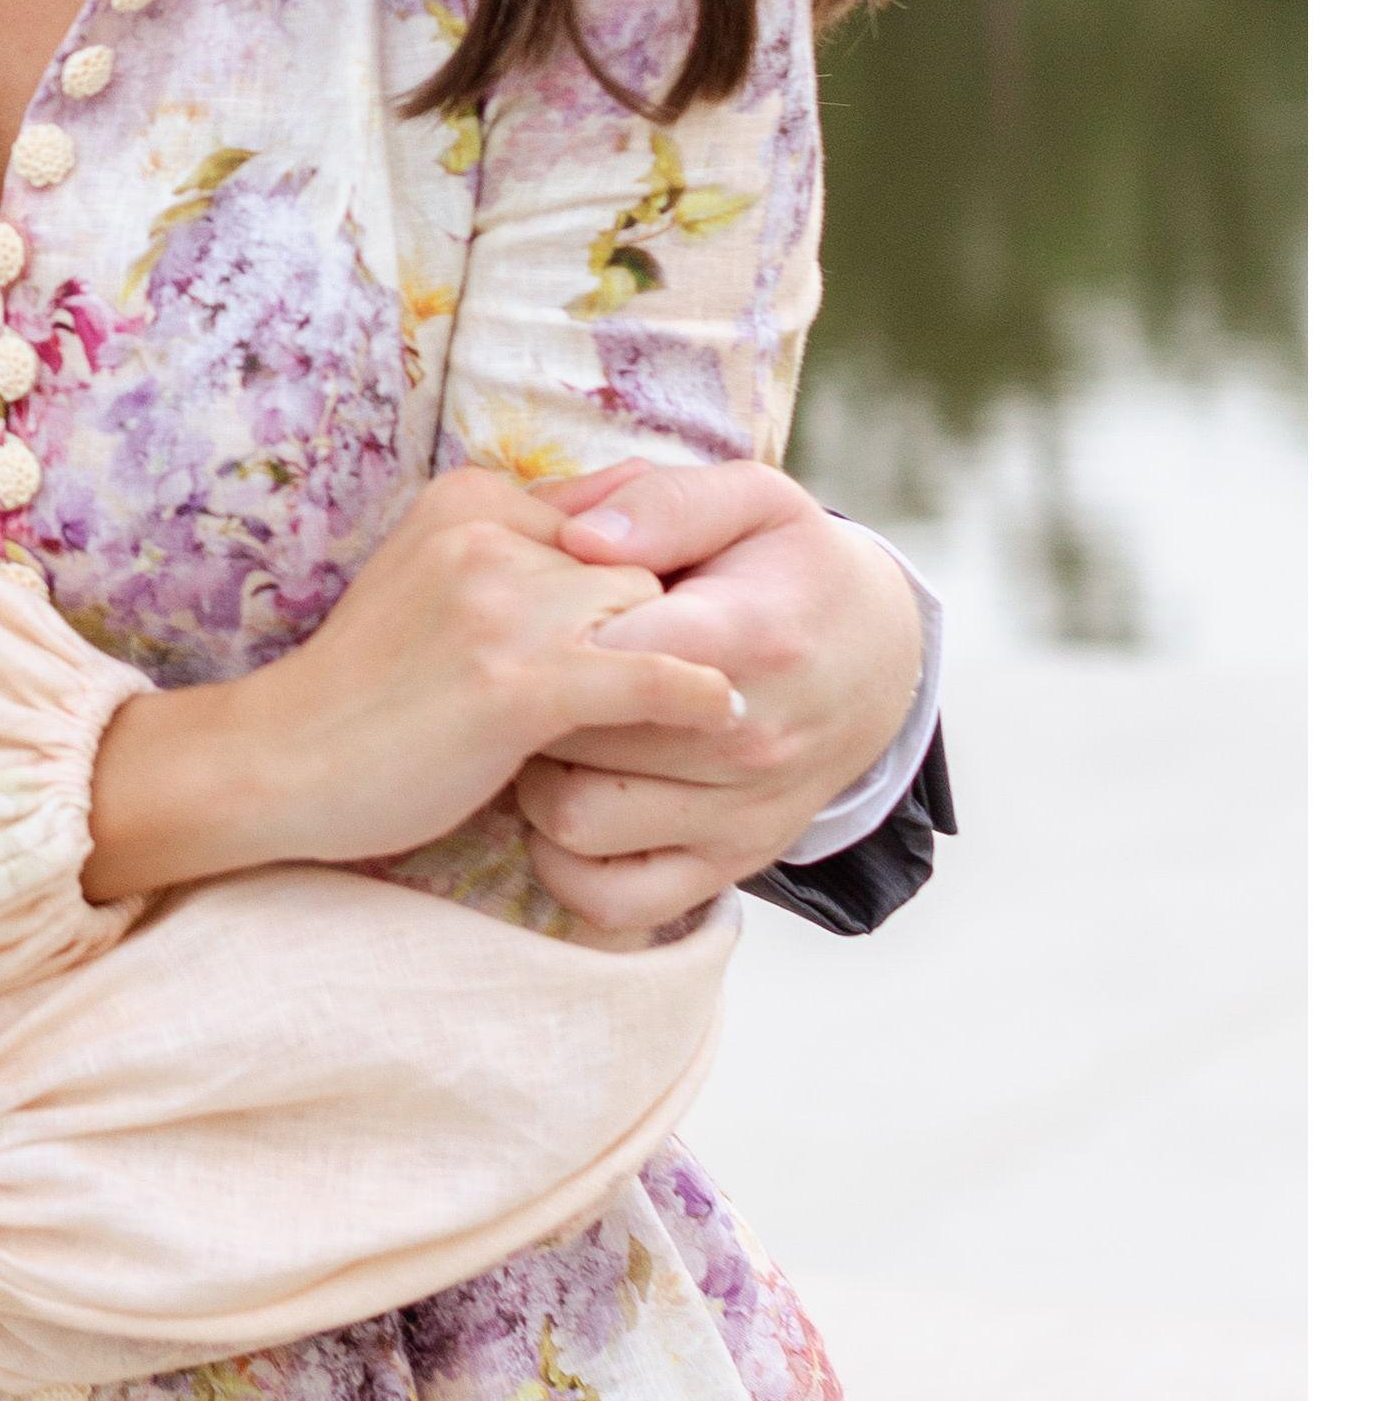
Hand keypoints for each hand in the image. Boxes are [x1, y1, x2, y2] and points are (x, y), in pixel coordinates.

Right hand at [81, 467, 744, 903]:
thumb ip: (517, 560)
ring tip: (748, 702)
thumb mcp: (433, 588)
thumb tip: (620, 554)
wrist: (281, 760)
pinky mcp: (515, 681)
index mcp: (469, 502)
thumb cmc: (366, 693)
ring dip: (691, 655)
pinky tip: (726, 711)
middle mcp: (487, 532)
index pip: (610, 510)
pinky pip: (642, 675)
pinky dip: (693, 694)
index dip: (658, 562)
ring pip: (647, 609)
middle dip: (682, 608)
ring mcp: (501, 604)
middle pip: (638, 558)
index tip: (708, 596)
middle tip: (753, 648)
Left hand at [509, 461, 925, 939]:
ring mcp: (738, 816)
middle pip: (579, 739)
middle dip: (533, 698)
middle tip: (523, 661)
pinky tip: (563, 796)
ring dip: (535, 776)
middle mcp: (749, 742)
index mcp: (751, 639)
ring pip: (576, 820)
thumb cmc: (791, 566)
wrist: (876, 658)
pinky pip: (612, 900)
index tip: (540, 602)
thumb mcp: (752, 500)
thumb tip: (580, 538)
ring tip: (544, 725)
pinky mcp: (727, 866)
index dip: (555, 627)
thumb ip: (666, 503)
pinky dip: (564, 863)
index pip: (616, 655)